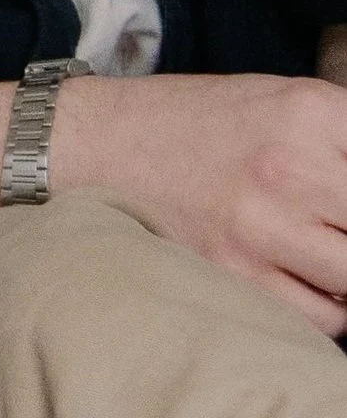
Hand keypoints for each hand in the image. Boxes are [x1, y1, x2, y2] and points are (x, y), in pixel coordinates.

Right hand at [56, 72, 346, 333]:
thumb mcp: (288, 101)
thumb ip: (346, 141)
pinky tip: (311, 289)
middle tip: (337, 238)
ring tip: (333, 268)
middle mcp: (291, 171)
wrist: (95, 145)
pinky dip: (327, 311)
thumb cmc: (195, 123)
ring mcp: (257, 229)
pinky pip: (311, 316)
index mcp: (314, 116)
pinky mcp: (227, 273)